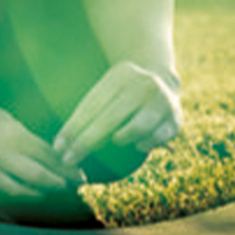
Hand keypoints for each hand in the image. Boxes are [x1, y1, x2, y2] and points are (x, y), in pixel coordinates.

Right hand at [0, 98, 84, 200]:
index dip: (64, 168)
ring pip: (16, 192)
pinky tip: (23, 198)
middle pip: (35, 176)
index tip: (77, 175)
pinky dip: (12, 199)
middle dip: (56, 183)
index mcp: (11, 134)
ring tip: (47, 195)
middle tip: (68, 188)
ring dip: (36, 195)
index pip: (45, 155)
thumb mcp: (10, 125)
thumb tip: (58, 163)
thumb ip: (30, 144)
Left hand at [53, 61, 181, 168]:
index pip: (93, 104)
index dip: (73, 127)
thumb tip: (60, 145)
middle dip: (86, 141)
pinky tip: (137, 145)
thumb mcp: (108, 93)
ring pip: (136, 127)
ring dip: (121, 137)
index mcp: (121, 75)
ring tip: (116, 140)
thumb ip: (88, 114)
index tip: (58, 147)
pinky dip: (144, 144)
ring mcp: (161, 100)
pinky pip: (155, 138)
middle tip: (68, 159)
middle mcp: (142, 84)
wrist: (165, 83)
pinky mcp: (175, 119)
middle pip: (110, 117)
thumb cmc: (124, 95)